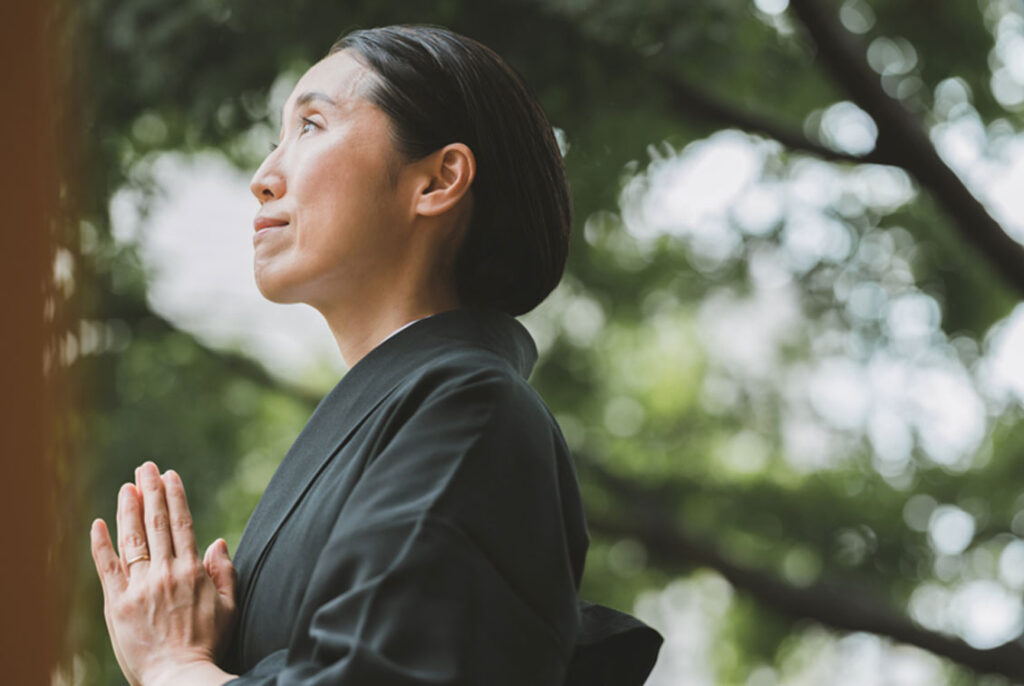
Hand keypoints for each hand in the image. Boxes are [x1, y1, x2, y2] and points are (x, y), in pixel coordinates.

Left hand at [90, 461, 236, 685]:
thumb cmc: (207, 645)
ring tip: (126, 486)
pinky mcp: (118, 604)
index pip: (182, 524)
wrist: (180, 677)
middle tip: (146, 467)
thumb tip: (218, 541)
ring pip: (133, 539)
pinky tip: (99, 523)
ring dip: (129, 509)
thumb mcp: (229, 607)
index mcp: (192, 571)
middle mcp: (166, 573)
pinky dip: (102, 544)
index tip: (170, 475)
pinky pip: (108, 568)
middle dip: (151, 491)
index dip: (175, 497)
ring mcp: (140, 587)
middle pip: (156, 523)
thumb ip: (225, 572)